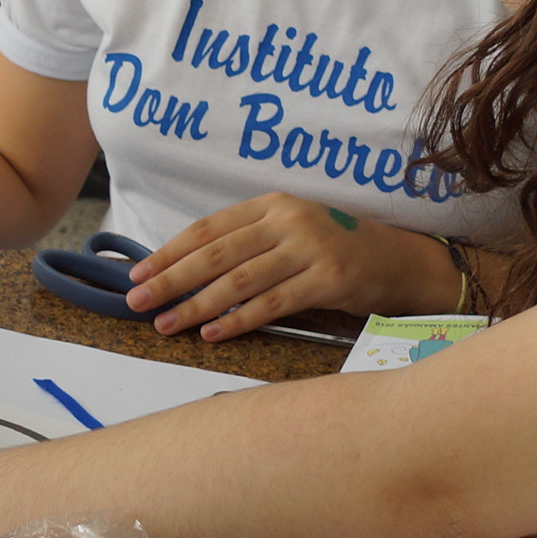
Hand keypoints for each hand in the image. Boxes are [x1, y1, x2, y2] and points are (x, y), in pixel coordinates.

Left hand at [127, 195, 459, 337]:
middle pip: (216, 254)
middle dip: (170, 280)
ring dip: (196, 305)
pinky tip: (211, 333)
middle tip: (137, 302)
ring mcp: (310, 248)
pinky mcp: (328, 279)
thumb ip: (246, 243)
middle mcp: (288, 220)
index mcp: (272, 204)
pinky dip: (238, 320)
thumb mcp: (289, 232)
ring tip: (166, 324)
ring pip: (239, 281)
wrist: (399, 261)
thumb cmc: (335, 249)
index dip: (169, 252)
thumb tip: (184, 270)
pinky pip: (272, 304)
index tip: (138, 274)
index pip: (207, 229)